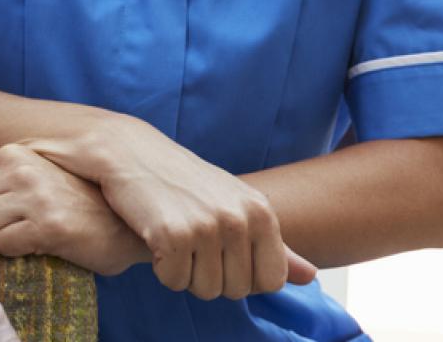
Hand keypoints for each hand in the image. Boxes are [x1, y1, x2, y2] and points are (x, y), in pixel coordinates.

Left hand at [0, 144, 148, 275]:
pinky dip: (14, 250)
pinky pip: (2, 245)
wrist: (125, 222)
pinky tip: (39, 242)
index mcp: (13, 152)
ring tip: (26, 231)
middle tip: (13, 222)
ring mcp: (35, 196)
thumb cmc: (72, 201)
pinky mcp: (48, 226)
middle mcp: (22, 168)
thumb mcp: (26, 180)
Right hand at [24, 121, 315, 300]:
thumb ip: (275, 245)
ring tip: (173, 238)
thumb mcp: (237, 206)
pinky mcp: (172, 234)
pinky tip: (155, 239)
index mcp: (262, 212)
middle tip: (190, 243)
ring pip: (204, 290)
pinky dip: (161, 269)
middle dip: (209, 276)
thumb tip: (311, 277)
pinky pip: (173, 281)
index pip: (271, 282)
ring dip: (184, 273)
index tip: (220, 253)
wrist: (131, 151)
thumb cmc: (186, 182)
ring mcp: (207, 226)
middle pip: (235, 291)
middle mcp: (239, 218)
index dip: (242, 277)